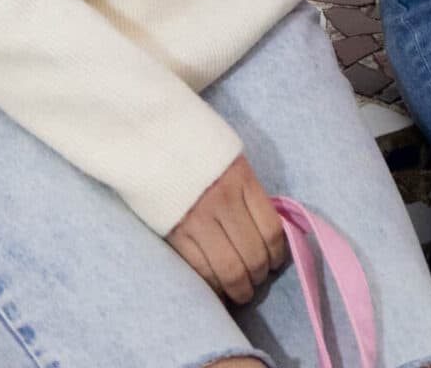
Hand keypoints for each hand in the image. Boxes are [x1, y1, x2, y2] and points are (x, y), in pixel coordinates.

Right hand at [167, 154, 287, 305]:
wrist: (152, 140)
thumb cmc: (197, 150)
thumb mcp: (231, 161)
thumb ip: (248, 193)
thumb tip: (266, 232)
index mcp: (241, 179)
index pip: (271, 230)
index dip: (278, 254)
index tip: (275, 262)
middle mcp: (223, 201)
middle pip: (253, 256)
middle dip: (258, 277)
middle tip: (256, 280)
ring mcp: (198, 219)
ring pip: (231, 270)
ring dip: (240, 289)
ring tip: (240, 291)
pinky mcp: (176, 234)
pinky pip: (202, 271)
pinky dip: (214, 287)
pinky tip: (218, 288)